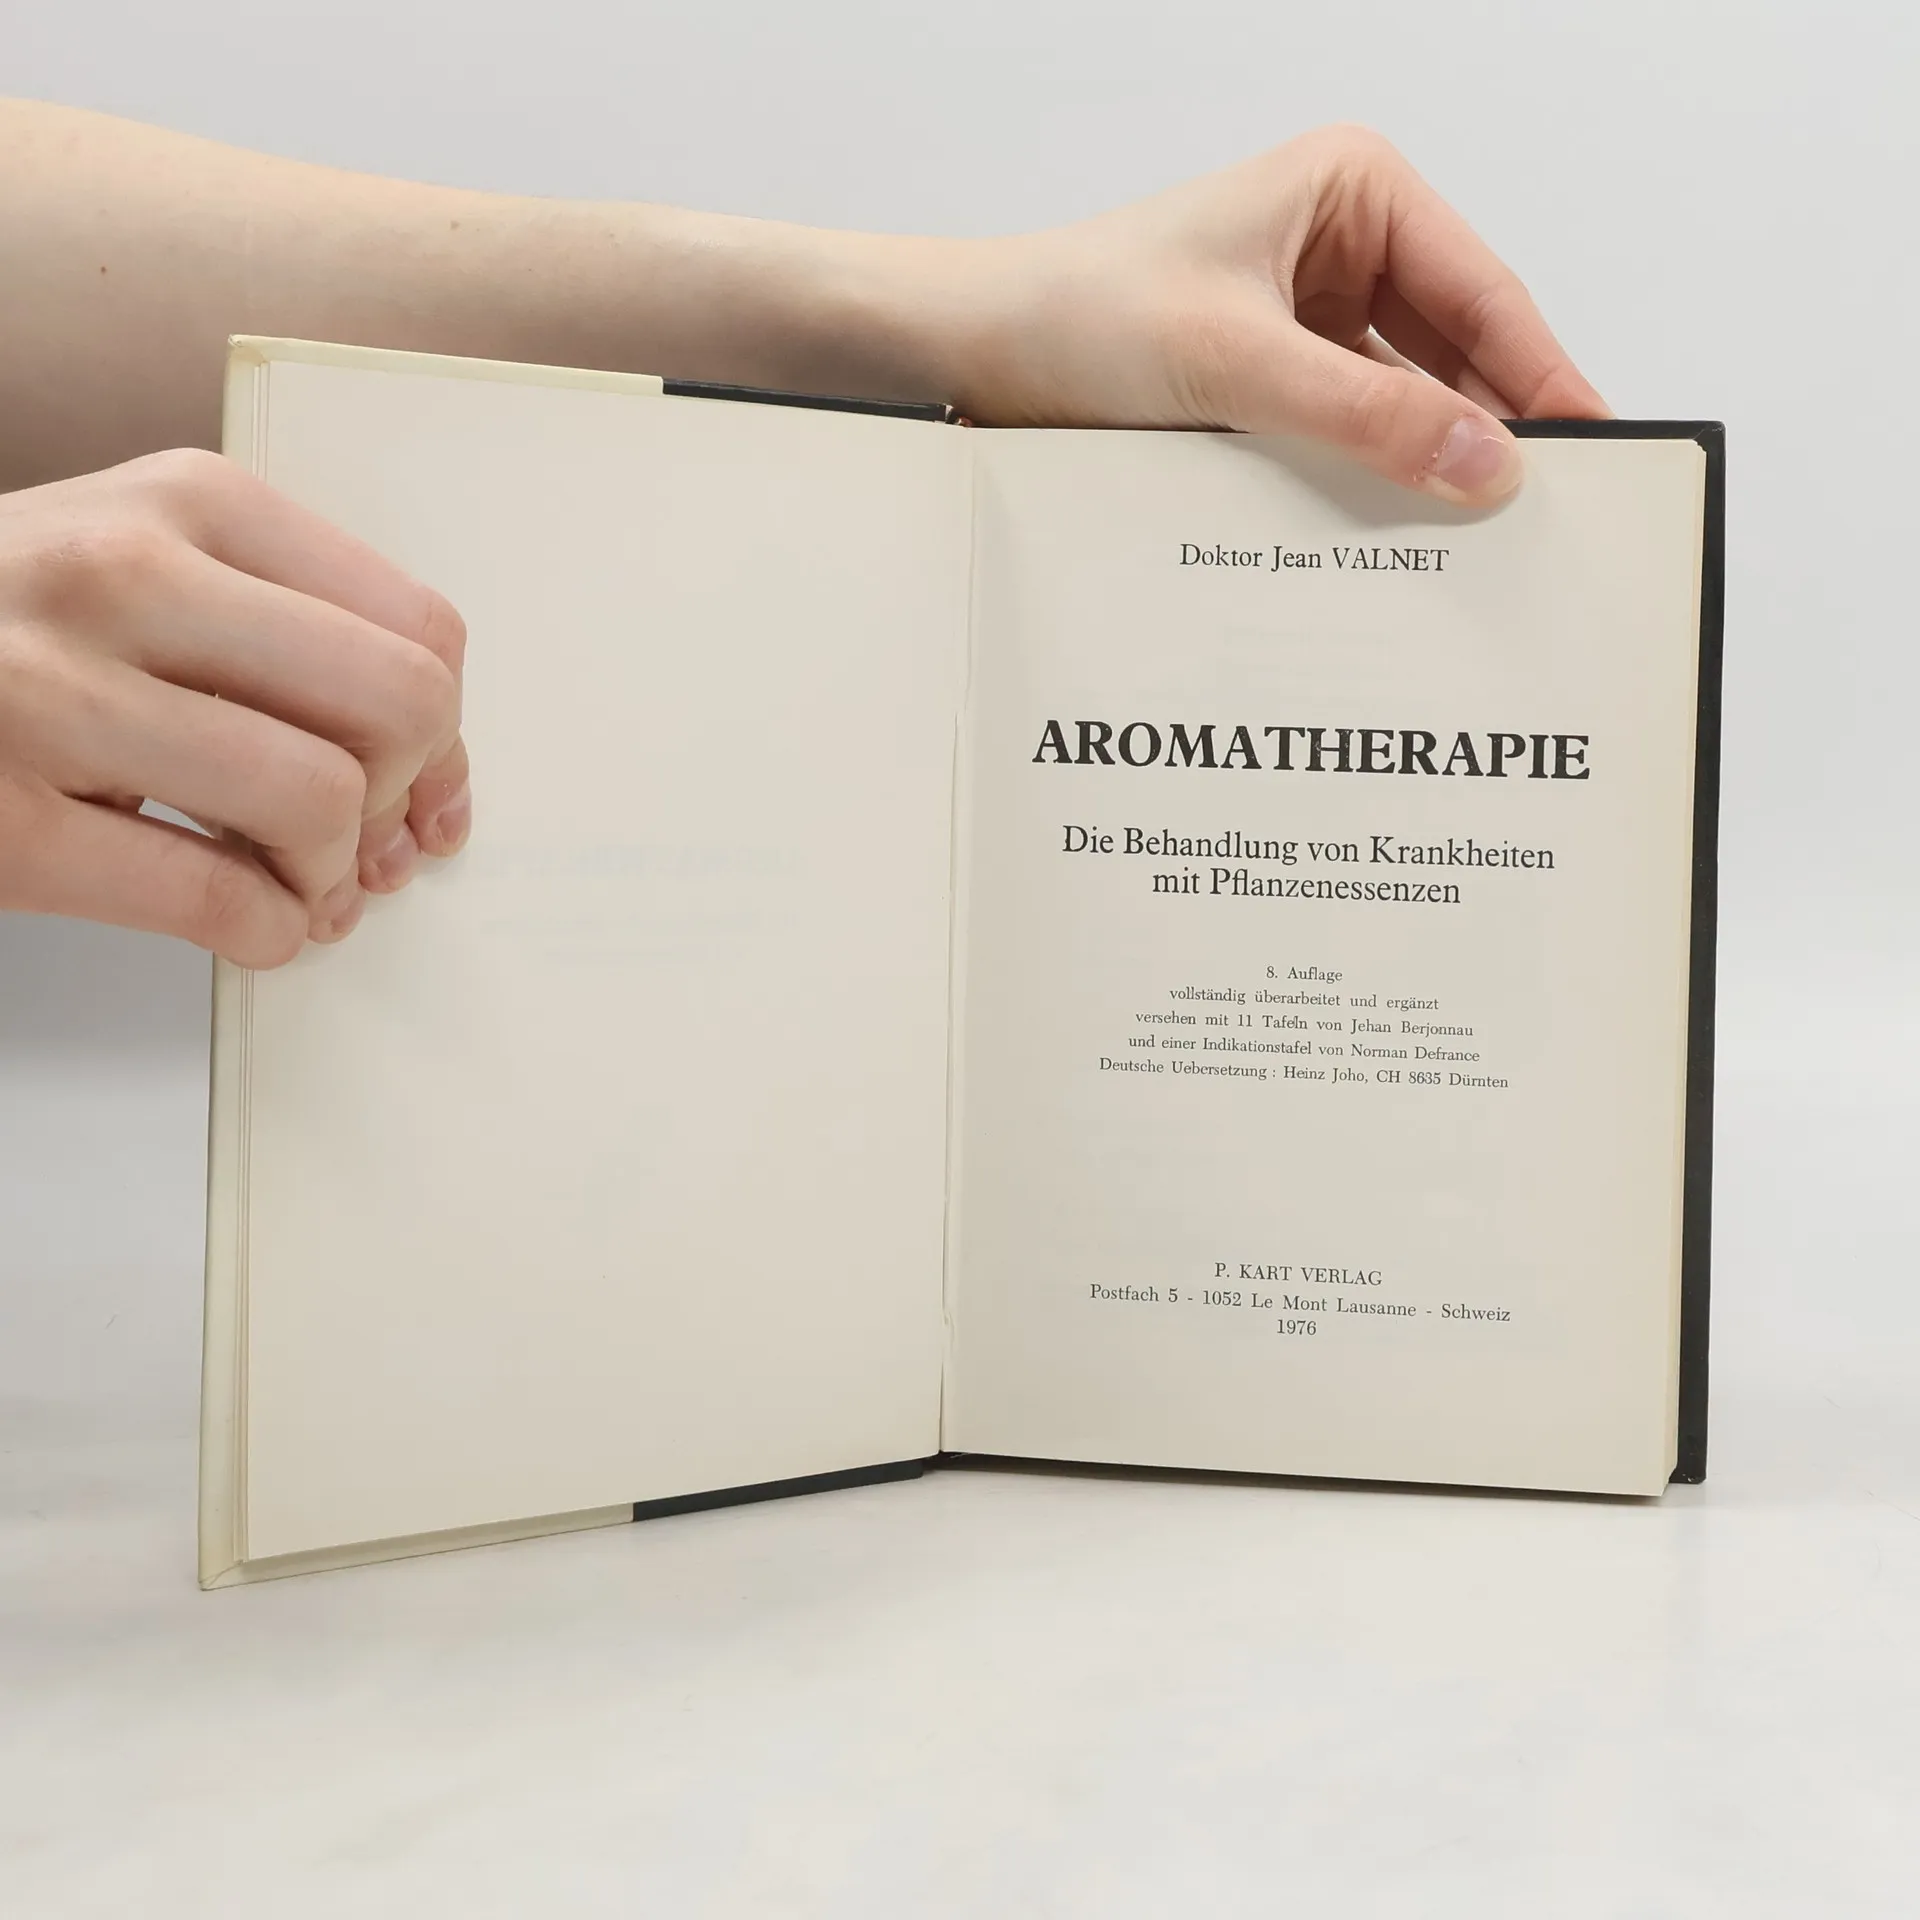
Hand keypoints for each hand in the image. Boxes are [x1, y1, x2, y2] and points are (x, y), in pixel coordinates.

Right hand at [0, 449, 469, 966]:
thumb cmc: (9, 627)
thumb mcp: (148, 568)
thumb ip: (288, 635)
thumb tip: (437, 779)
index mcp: (189, 504)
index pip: (419, 628)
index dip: (445, 734)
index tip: (425, 789)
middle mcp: (126, 577)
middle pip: (398, 706)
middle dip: (404, 798)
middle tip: (361, 843)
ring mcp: (51, 697)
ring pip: (321, 801)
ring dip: (331, 876)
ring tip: (293, 885)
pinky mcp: (7, 824)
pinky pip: (219, 900)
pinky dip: (268, 936)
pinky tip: (249, 926)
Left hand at [938, 125, 1608, 502]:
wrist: (975, 350)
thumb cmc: (1080, 314)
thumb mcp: (1233, 363)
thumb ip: (1364, 415)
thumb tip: (1486, 462)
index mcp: (1353, 190)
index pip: (1480, 293)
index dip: (1538, 377)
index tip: (1589, 452)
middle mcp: (1341, 241)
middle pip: (1453, 348)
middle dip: (1489, 426)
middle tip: (1546, 515)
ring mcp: (1308, 311)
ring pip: (1403, 395)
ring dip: (1429, 460)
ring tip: (1479, 538)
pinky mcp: (1273, 374)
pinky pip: (1350, 427)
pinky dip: (1371, 474)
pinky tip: (1396, 530)